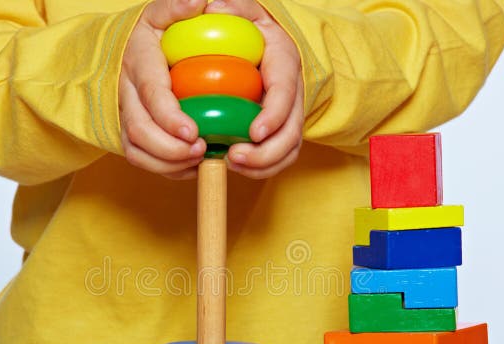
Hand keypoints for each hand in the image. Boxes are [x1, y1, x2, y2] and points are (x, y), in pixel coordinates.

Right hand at [119, 0, 208, 179]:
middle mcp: (125, 92)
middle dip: (170, 149)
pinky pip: (141, 159)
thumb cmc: (150, 33)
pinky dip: (165, 169)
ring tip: (199, 160)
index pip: (151, 94)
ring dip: (168, 163)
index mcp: (138, 62)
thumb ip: (177, 7)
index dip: (170, 117)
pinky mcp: (128, 133)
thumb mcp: (160, 14)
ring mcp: (124, 115)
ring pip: (137, 150)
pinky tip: (190, 167)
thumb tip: (199, 1)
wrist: (118, 52)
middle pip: (140, 130)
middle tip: (201, 151)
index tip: (193, 132)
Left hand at [205, 0, 303, 178]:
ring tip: (232, 164)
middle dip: (266, 152)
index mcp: (284, 61)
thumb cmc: (246, 24)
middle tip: (234, 157)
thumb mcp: (241, 9)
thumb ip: (231, 7)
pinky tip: (236, 167)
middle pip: (291, 131)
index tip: (254, 132)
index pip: (285, 92)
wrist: (262, 40)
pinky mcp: (280, 130)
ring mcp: (288, 113)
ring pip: (288, 149)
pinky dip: (261, 168)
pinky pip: (279, 157)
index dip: (273, 115)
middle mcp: (292, 91)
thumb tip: (212, 6)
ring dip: (263, 164)